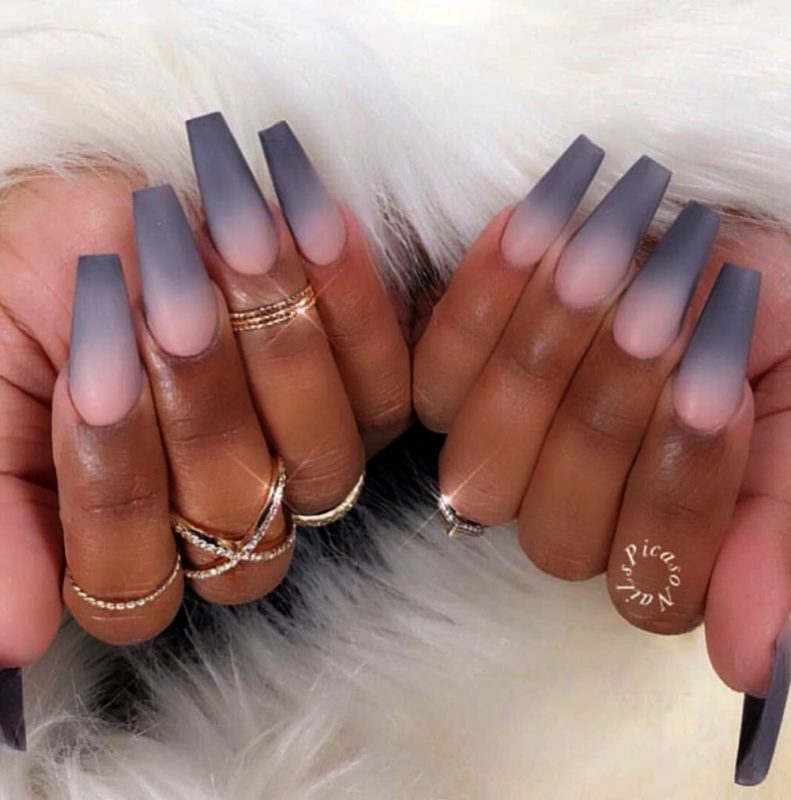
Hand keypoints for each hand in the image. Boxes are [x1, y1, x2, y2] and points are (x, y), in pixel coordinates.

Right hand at [0, 116, 409, 673]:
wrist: (97, 217)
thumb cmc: (29, 304)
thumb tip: (12, 640)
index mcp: (128, 541)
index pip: (133, 585)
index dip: (113, 490)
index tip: (88, 377)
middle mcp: (226, 514)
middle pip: (239, 525)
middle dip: (199, 408)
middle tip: (166, 306)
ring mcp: (303, 456)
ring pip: (323, 465)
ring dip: (276, 358)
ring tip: (228, 251)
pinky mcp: (366, 392)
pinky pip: (386, 385)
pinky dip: (350, 305)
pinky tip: (305, 229)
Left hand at [414, 136, 790, 781]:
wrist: (709, 245)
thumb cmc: (764, 339)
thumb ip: (776, 536)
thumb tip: (750, 665)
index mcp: (648, 552)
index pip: (648, 578)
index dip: (682, 488)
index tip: (721, 389)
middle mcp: (561, 518)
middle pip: (554, 523)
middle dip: (613, 411)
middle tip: (664, 308)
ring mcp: (492, 455)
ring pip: (485, 451)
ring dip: (549, 350)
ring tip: (608, 256)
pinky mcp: (441, 385)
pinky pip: (436, 367)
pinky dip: (484, 295)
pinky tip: (535, 226)